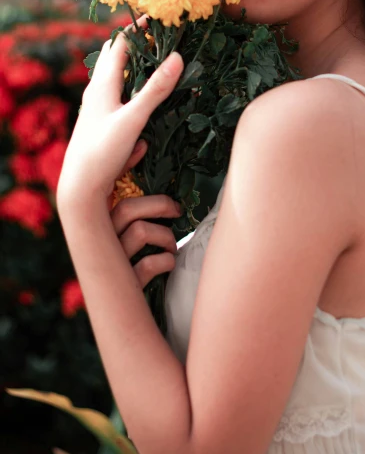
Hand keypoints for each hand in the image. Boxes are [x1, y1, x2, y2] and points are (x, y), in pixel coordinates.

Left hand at [56, 14, 183, 212]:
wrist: (80, 189)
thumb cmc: (102, 151)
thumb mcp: (133, 119)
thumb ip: (155, 90)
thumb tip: (177, 57)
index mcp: (102, 84)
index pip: (119, 44)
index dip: (138, 28)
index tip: (158, 17)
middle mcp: (97, 93)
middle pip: (115, 60)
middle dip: (137, 49)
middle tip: (161, 41)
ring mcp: (99, 111)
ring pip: (119, 84)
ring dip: (138, 76)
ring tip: (160, 73)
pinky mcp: (103, 128)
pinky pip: (122, 108)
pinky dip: (135, 105)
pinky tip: (144, 124)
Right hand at [110, 139, 183, 288]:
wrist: (123, 310)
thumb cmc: (127, 258)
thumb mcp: (128, 226)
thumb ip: (132, 192)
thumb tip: (141, 143)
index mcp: (98, 221)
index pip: (106, 187)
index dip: (122, 165)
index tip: (144, 147)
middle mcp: (99, 239)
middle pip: (128, 209)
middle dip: (158, 205)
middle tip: (176, 211)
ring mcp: (110, 261)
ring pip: (140, 232)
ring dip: (165, 236)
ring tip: (173, 245)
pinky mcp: (124, 284)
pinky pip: (148, 265)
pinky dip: (163, 262)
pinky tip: (168, 264)